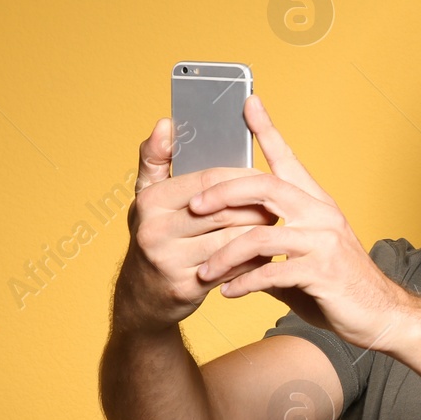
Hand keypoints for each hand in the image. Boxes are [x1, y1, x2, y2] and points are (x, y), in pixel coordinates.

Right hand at [113, 115, 277, 333]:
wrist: (142, 295)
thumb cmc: (154, 235)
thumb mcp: (147, 195)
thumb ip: (155, 157)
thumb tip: (166, 124)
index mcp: (151, 200)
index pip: (210, 180)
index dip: (242, 178)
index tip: (263, 177)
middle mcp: (156, 230)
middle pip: (225, 210)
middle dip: (257, 206)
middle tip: (277, 203)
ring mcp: (170, 261)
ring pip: (233, 240)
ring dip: (260, 233)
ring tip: (274, 226)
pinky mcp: (187, 287)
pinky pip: (234, 268)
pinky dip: (253, 259)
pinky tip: (262, 252)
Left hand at [189, 93, 412, 350]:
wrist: (379, 315)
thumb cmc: (339, 286)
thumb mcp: (303, 259)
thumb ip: (272, 249)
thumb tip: (235, 252)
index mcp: (316, 203)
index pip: (288, 159)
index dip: (267, 130)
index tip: (248, 103)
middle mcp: (321, 214)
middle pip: (265, 187)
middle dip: (223, 193)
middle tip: (193, 206)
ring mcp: (323, 241)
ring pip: (261, 235)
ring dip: (226, 254)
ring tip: (205, 272)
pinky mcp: (323, 271)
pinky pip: (273, 272)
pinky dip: (245, 283)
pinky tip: (228, 292)